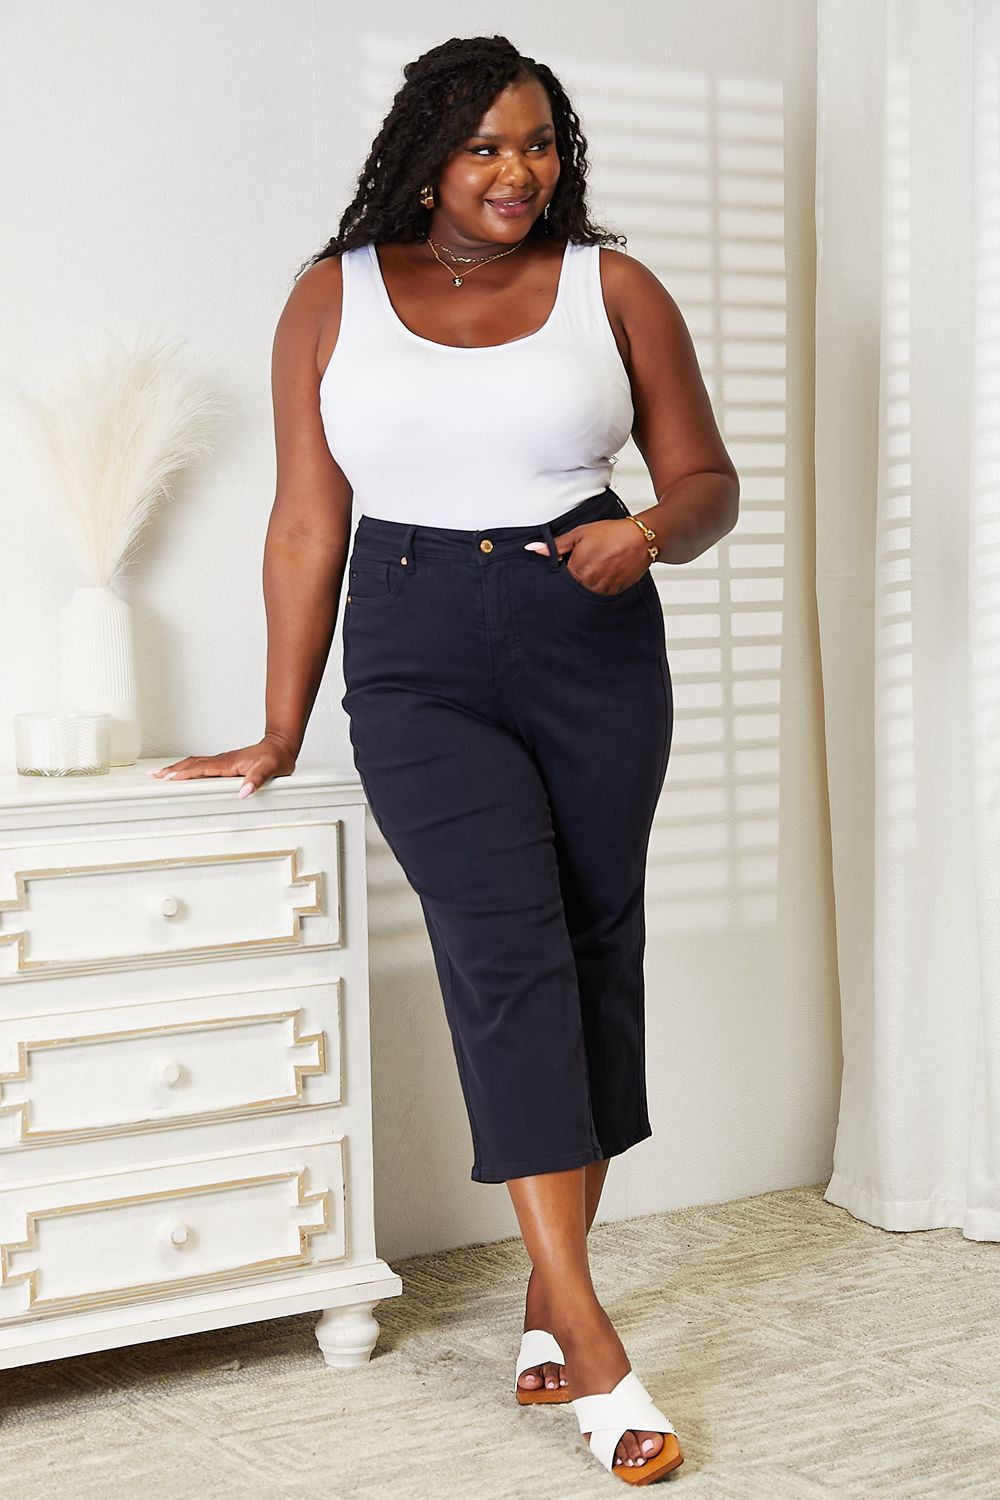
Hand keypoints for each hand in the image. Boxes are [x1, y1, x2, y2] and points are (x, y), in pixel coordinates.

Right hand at [146, 733, 297, 797]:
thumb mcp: (270, 769)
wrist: (281, 746)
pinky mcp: (225, 763)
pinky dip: (188, 768)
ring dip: (177, 768)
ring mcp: (222, 761)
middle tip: (154, 776)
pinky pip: (201, 764)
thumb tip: (244, 791)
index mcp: (229, 763)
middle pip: (191, 764)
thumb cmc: (276, 757)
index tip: (169, 778)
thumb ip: (256, 780)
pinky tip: (184, 771)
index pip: (201, 768)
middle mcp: (222, 760)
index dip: (185, 774)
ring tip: (161, 774)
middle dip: (172, 770)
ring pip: (194, 763)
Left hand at [524, 518, 651, 595]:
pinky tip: (608, 570)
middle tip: (591, 561)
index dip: (566, 569)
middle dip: (578, 576)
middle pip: (575, 586)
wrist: (641, 538)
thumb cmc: (612, 533)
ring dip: (591, 581)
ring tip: (600, 564)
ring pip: (589, 591)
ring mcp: (603, 589)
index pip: (562, 579)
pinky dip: (603, 584)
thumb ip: (556, 546)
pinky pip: (603, 592)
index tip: (573, 561)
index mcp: (577, 570)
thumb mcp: (579, 534)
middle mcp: (590, 584)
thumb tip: (533, 549)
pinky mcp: (616, 592)